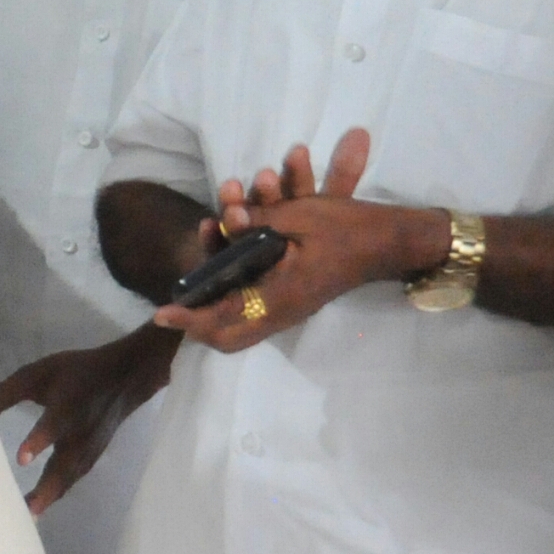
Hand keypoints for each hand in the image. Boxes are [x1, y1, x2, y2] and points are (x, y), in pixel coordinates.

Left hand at [0, 326, 182, 513]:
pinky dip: (56, 495)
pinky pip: (71, 481)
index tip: (21, 459)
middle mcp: (79, 434)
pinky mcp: (91, 460)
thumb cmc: (75, 373)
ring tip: (24, 517)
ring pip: (67, 479)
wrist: (124, 378)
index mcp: (66, 407)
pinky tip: (38, 507)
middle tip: (23, 513)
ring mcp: (88, 450)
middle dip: (45, 490)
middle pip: (63, 466)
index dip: (38, 442)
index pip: (52, 426)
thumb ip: (6, 392)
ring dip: (48, 499)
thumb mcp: (39, 373)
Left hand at [154, 130, 422, 352]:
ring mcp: (290, 309)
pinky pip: (256, 311)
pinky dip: (235, 297)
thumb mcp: (299, 216)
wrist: (391, 241)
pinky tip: (225, 272)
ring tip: (195, 295)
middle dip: (199, 324)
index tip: (163, 313)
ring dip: (216, 305)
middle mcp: (283, 311)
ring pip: (241, 326)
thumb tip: (227, 224)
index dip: (191, 317)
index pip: (225, 317)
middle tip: (174, 310)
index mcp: (282, 296)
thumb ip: (260, 223)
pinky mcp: (295, 300)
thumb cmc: (348, 228)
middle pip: (229, 337)